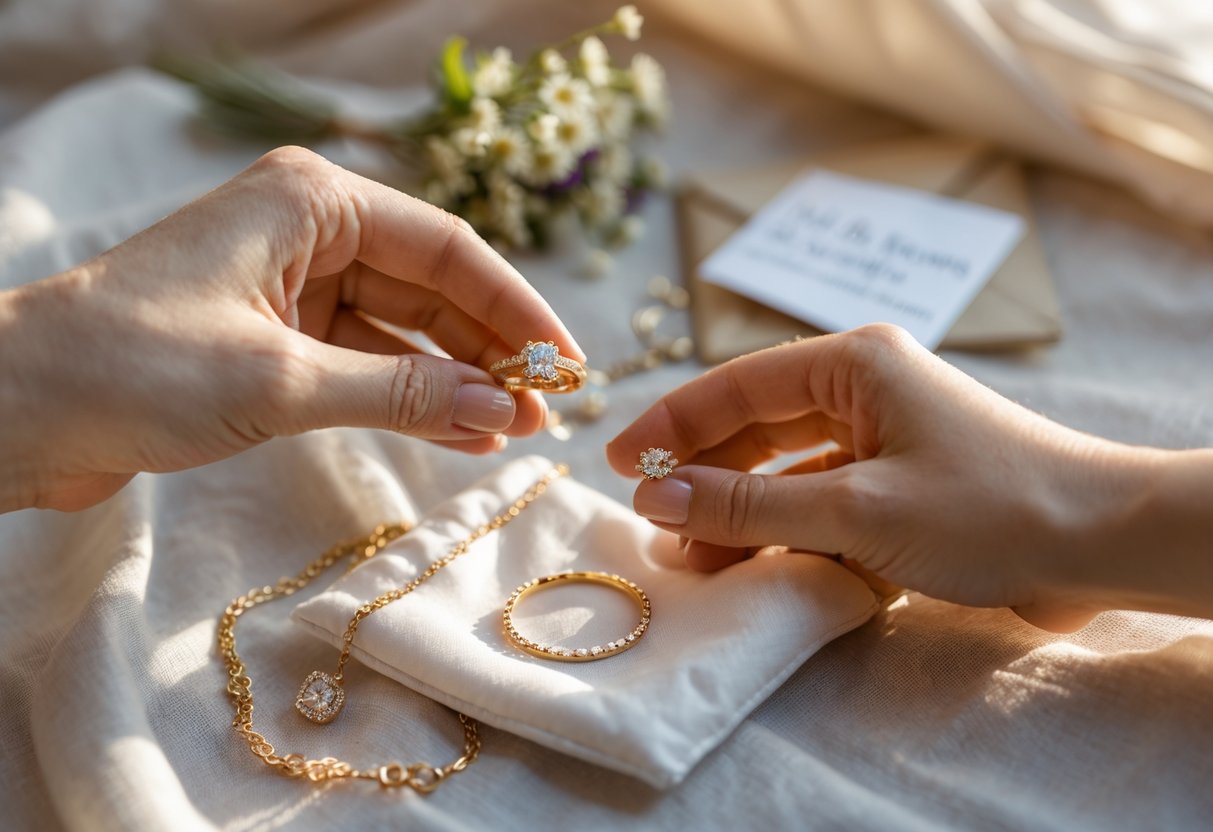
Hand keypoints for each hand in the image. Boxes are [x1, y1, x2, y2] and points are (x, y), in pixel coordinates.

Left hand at [0, 146, 582, 511]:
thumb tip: (501, 411)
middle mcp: (310, 232)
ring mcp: (294, 287)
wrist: (19, 408)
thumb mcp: (280, 380)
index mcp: (312, 201)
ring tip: (513, 432)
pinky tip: (459, 435)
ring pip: (405, 331)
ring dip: (456, 381)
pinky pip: (368, 365)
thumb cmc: (132, 365)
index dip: (515, 310)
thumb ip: (400, 394)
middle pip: (433, 288)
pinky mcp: (277, 340)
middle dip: (489, 351)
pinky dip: (410, 399)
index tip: (565, 366)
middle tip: (547, 411)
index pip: (447, 249)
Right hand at [608, 325, 1212, 630]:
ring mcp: (883, 440)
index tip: (618, 464)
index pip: (737, 387)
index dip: (672, 426)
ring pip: (786, 472)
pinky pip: (821, 503)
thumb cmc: (989, 508)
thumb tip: (656, 498)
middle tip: (652, 522)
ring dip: (741, 511)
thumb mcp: (857, 509)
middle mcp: (863, 390)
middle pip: (756, 428)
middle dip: (704, 476)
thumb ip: (752, 504)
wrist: (1106, 545)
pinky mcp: (900, 487)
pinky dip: (786, 532)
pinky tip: (751, 565)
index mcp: (853, 364)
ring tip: (692, 558)